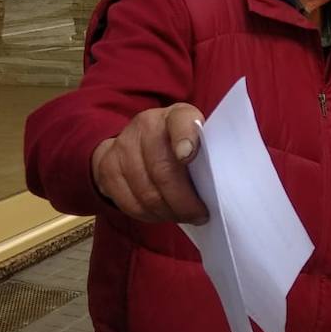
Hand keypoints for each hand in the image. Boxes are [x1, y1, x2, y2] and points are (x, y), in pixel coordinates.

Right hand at [90, 103, 209, 223]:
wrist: (133, 140)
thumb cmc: (176, 145)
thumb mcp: (195, 139)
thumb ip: (206, 154)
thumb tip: (223, 187)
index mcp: (176, 115)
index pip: (180, 122)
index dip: (184, 138)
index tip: (188, 157)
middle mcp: (147, 125)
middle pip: (163, 171)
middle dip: (184, 202)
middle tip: (199, 215)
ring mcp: (123, 146)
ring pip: (147, 192)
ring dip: (168, 212)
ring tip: (182, 216)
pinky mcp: (107, 167)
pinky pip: (130, 203)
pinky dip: (149, 215)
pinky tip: (161, 214)